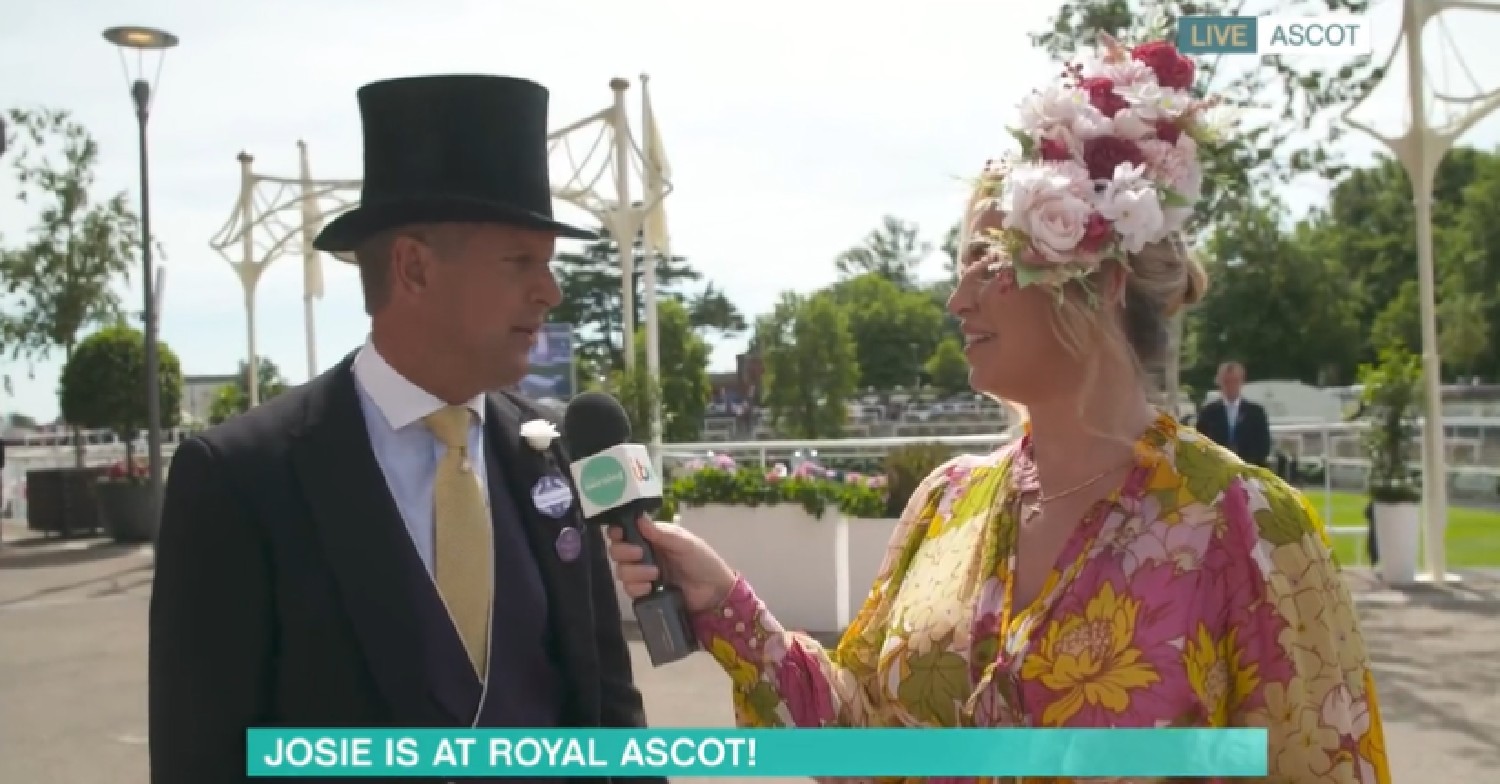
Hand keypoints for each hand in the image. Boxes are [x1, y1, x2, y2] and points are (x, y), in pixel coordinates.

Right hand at [607, 516, 736, 613]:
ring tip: (655, 574)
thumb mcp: (686, 543)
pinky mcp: (645, 593)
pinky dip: (637, 588)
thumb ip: (662, 533)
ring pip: (621, 571)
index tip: (620, 534)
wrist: (714, 593)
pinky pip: (629, 589)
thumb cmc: (703, 561)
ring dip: (635, 572)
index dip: (617, 531)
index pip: (625, 530)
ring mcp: (643, 574)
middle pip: (617, 551)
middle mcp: (644, 554)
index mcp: (652, 537)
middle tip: (640, 554)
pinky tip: (650, 588)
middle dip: (624, 552)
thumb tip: (638, 520)